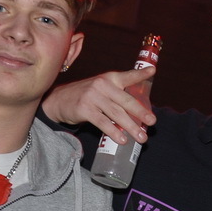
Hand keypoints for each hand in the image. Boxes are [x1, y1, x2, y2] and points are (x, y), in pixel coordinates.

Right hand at [41, 67, 156, 143]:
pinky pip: (103, 122)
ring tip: (141, 137)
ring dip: (131, 127)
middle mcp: (102, 85)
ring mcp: (93, 97)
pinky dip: (114, 132)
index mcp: (109, 78)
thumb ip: (119, 94)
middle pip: (126, 100)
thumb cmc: (87, 96)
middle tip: (152, 121)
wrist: (59, 100)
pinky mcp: (85, 109)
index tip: (152, 71)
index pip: (128, 76)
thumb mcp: (102, 88)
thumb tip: (141, 111)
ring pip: (116, 114)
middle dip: (141, 113)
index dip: (140, 74)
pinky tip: (122, 139)